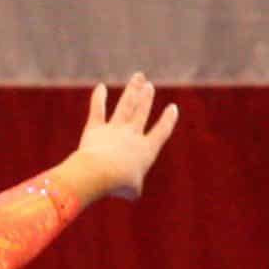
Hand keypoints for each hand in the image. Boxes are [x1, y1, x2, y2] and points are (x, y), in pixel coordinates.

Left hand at [69, 72, 178, 202]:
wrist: (101, 172)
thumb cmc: (119, 184)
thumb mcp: (132, 191)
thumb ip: (134, 188)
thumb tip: (132, 191)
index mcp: (146, 149)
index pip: (160, 131)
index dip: (167, 120)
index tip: (172, 108)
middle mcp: (132, 135)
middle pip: (141, 112)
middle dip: (146, 98)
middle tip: (149, 86)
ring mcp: (114, 129)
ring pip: (125, 105)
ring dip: (132, 90)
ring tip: (138, 77)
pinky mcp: (95, 128)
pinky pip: (97, 110)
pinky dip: (99, 98)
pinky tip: (100, 87)